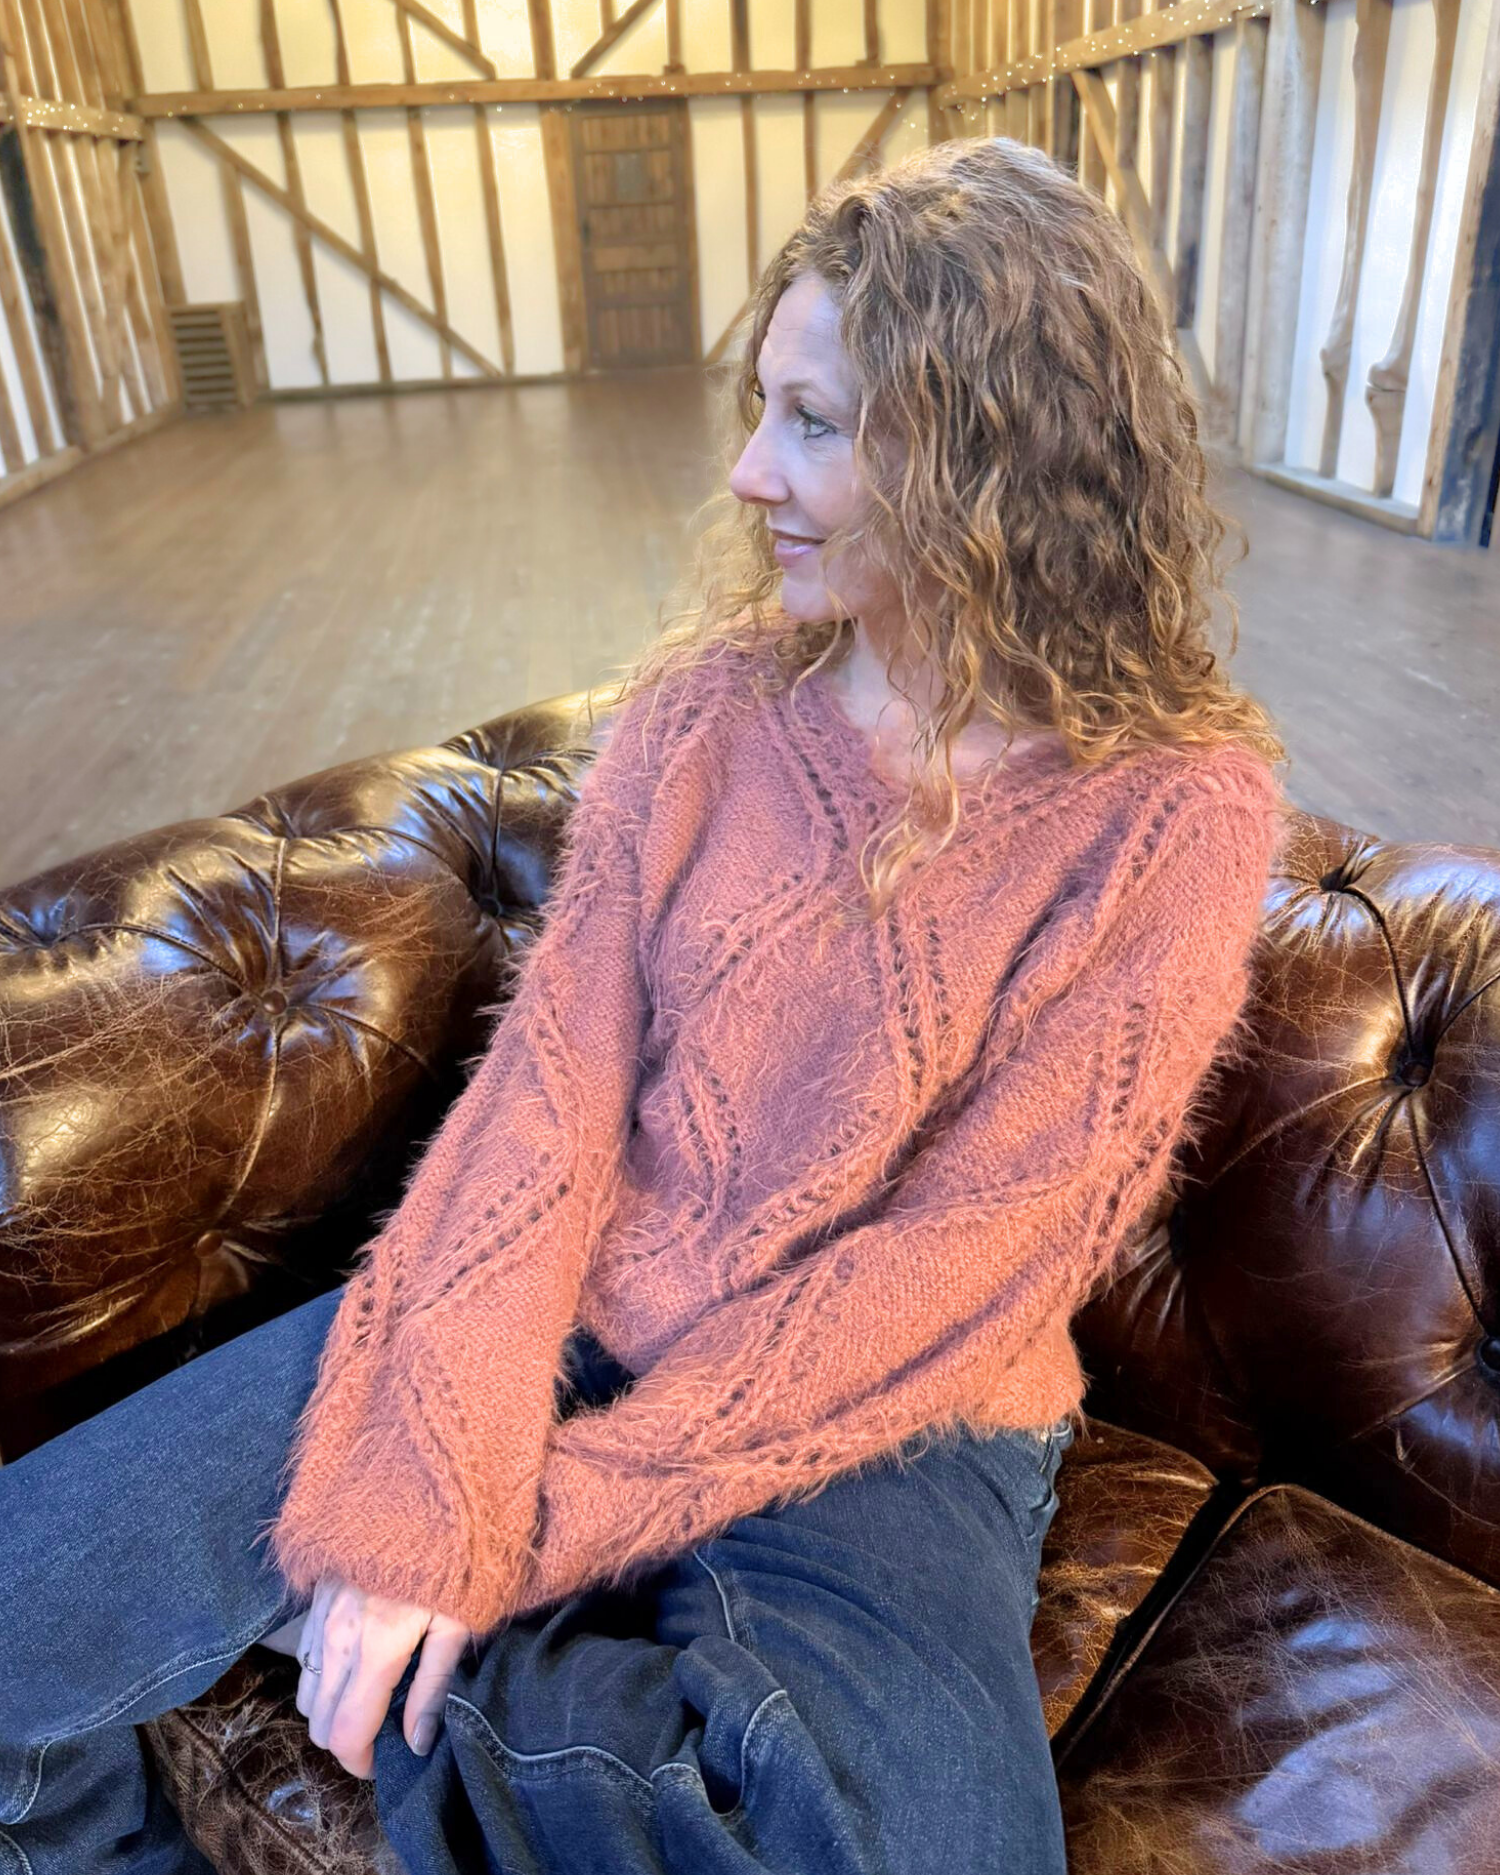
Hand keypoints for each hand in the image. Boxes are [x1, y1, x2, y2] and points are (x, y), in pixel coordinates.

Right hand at [291, 1574, 472, 1780]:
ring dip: (330, 1708)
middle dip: (344, 1740)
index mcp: (376, 1646)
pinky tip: (356, 1662)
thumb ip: (434, 1687)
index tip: (383, 1763)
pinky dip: (324, 1674)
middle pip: (316, 1720)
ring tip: (371, 1698)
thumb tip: (414, 1745)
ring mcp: (321, 1612)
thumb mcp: (460, 1621)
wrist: (427, 1484)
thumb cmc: (454, 1554)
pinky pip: (306, 1654)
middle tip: (381, 1732)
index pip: (345, 1732)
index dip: (360, 1762)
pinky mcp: (317, 1594)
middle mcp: (337, 1634)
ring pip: (306, 1689)